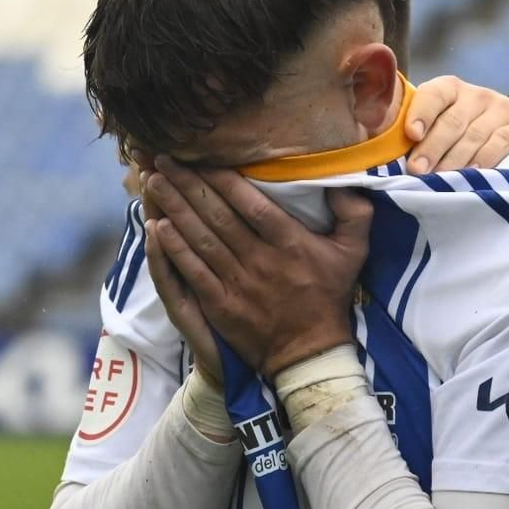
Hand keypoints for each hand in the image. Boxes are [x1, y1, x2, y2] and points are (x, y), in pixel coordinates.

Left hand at [143, 158, 370, 376]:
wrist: (310, 352)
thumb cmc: (330, 296)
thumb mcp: (355, 252)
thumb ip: (354, 213)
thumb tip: (340, 182)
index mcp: (290, 243)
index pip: (250, 203)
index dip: (222, 178)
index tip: (199, 156)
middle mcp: (261, 260)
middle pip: (217, 216)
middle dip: (188, 184)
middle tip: (164, 160)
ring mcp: (238, 284)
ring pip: (201, 239)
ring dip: (174, 209)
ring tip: (154, 183)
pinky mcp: (221, 306)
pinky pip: (194, 272)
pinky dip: (174, 249)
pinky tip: (157, 227)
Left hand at [405, 76, 508, 173]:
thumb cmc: (470, 133)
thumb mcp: (448, 126)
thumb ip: (423, 135)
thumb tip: (391, 161)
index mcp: (452, 90)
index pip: (434, 94)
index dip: (421, 112)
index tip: (411, 135)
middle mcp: (477, 96)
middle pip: (452, 120)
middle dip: (432, 146)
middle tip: (417, 171)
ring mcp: (503, 109)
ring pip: (475, 134)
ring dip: (455, 158)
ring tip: (441, 179)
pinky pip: (502, 141)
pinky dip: (486, 158)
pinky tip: (474, 174)